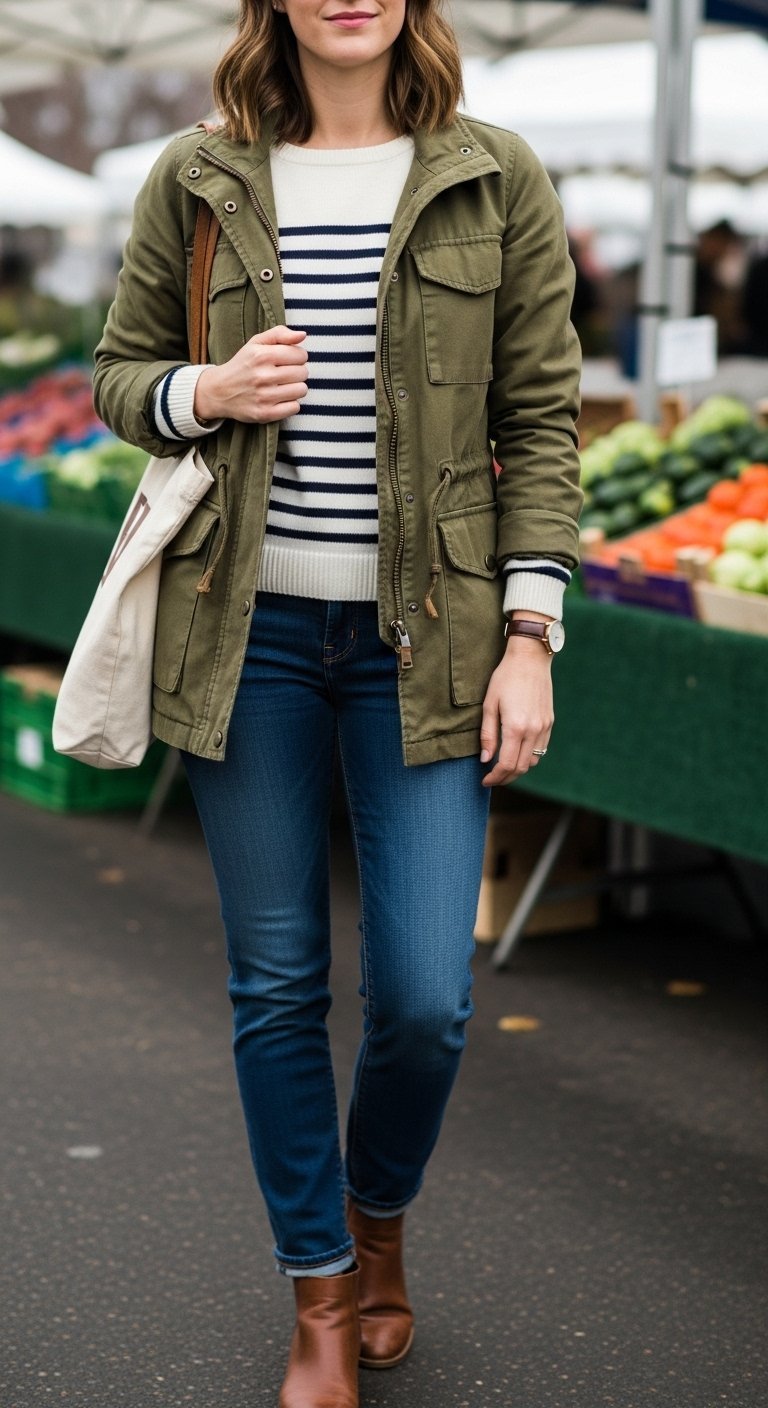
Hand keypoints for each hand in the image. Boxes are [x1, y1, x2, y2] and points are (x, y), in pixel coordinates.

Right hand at [194, 326, 307, 423]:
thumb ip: (280, 334)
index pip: (301, 355)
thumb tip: (303, 335)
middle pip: (303, 373)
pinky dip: (290, 404)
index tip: (288, 360)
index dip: (298, 357)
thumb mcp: (256, 343)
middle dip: (297, 372)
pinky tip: (279, 399)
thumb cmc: (242, 365)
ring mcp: (264, 397)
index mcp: (262, 355)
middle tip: (284, 374)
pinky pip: (295, 407)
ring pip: (302, 390)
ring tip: (283, 386)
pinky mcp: (265, 414)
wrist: (219, 391)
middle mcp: (263, 376)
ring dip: (296, 388)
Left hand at [480, 634, 553, 787]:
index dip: (495, 777)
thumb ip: (488, 734)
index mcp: (516, 727)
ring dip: (518, 769)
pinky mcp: (549, 722)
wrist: (530, 658)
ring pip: (533, 760)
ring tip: (503, 768)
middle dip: (506, 777)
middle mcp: (533, 730)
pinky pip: (541, 748)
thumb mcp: (489, 704)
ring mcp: (544, 727)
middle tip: (492, 778)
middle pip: (521, 767)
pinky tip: (517, 753)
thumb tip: (486, 759)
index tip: (485, 780)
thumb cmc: (505, 678)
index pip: (507, 764)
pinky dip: (529, 757)